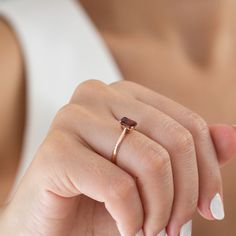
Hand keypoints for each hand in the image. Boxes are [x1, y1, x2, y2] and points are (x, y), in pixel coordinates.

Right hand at [1, 80, 234, 235]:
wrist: (49, 223)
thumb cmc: (100, 198)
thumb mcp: (152, 176)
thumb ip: (191, 154)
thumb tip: (232, 136)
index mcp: (121, 95)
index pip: (187, 124)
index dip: (207, 170)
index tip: (207, 208)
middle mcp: (95, 96)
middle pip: (174, 139)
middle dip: (185, 194)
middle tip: (174, 227)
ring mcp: (72, 118)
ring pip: (150, 161)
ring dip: (159, 210)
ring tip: (150, 230)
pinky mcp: (55, 150)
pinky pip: (118, 186)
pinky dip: (131, 218)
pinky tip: (126, 228)